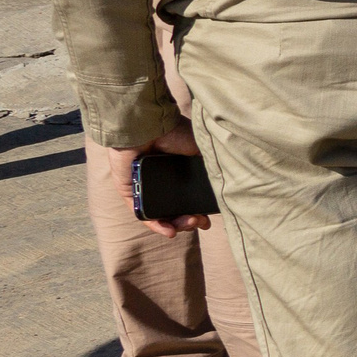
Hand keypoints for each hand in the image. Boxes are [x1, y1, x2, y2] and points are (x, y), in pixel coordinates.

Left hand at [110, 121, 210, 237]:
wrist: (147, 126)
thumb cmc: (174, 133)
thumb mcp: (200, 151)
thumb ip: (210, 167)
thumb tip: (227, 184)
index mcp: (179, 174)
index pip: (189, 200)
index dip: (199, 212)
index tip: (208, 220)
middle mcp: (162, 183)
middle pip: (176, 211)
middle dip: (190, 221)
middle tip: (199, 222)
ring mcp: (145, 189)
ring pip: (161, 216)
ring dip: (176, 225)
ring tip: (187, 226)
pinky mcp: (130, 192)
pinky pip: (142, 214)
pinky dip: (156, 225)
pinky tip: (170, 231)